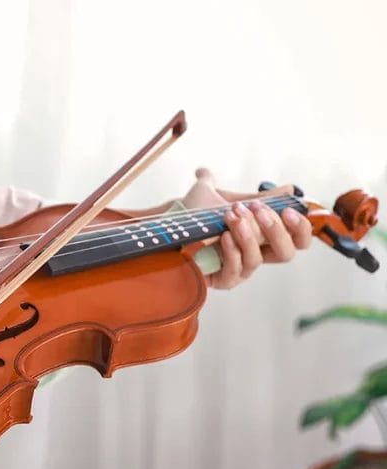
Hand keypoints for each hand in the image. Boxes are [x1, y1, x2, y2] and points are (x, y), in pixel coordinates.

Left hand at [180, 167, 312, 288]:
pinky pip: (235, 271)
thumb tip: (290, 187)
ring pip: (257, 260)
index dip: (301, 228)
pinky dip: (231, 252)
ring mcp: (240, 270)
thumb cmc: (197, 213)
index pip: (297, 240)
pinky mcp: (222, 281)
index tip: (290, 209)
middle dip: (275, 230)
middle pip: (287, 253)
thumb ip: (257, 196)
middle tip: (258, 210)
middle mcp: (256, 255)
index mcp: (264, 237)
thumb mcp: (228, 199)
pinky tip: (223, 236)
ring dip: (246, 235)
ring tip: (231, 215)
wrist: (167, 224)